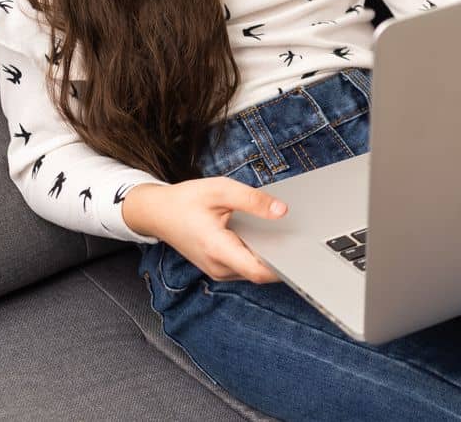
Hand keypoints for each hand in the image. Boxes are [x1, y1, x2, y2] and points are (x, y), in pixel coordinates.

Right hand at [122, 178, 288, 283]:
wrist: (157, 213)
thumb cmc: (186, 200)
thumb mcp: (220, 190)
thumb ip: (253, 200)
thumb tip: (282, 210)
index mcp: (218, 248)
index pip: (258, 271)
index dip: (284, 266)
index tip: (303, 255)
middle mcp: (218, 266)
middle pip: (260, 272)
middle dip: (281, 257)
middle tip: (300, 237)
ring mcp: (218, 270)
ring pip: (253, 271)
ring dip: (269, 256)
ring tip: (283, 234)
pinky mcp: (219, 268)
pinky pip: (245, 267)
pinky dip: (257, 255)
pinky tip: (265, 237)